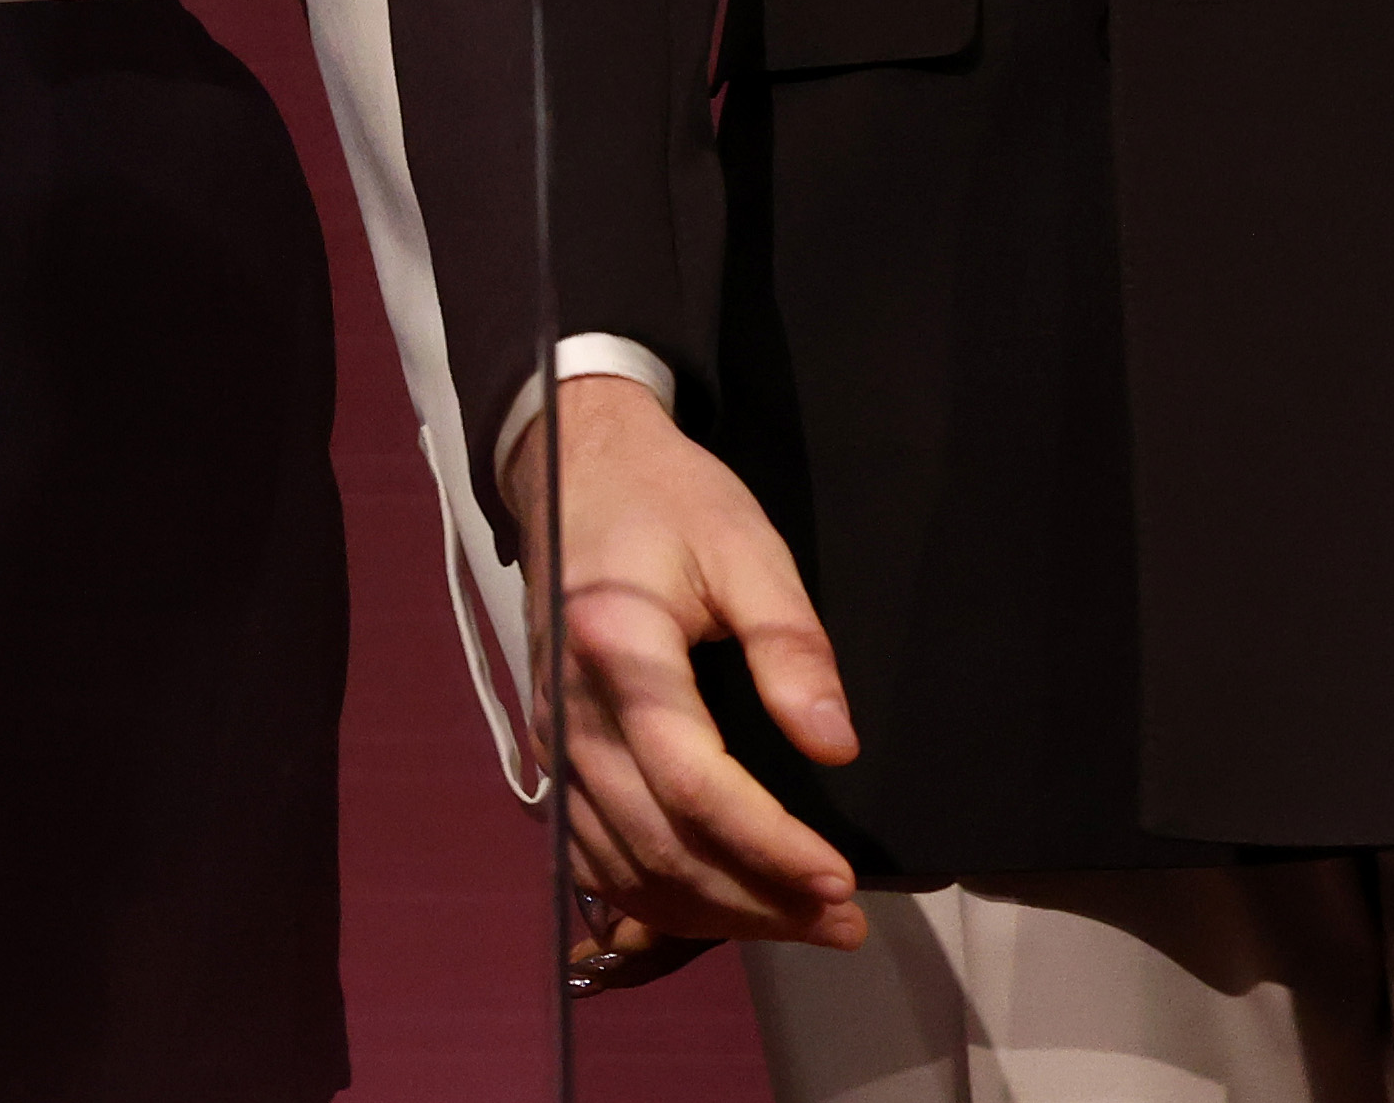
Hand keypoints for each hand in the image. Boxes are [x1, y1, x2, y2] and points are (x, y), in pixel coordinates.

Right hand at [519, 374, 868, 953]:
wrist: (573, 469)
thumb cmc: (665, 499)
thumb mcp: (747, 546)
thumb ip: (790, 645)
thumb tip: (834, 746)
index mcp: (617, 648)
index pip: (693, 785)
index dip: (769, 846)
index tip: (839, 880)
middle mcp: (571, 713)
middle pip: (660, 847)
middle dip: (756, 902)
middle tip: (841, 923)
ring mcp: (553, 742)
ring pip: (625, 869)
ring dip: (714, 915)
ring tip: (799, 923)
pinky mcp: (552, 757)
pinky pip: (595, 858)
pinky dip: (656, 900)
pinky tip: (720, 909)